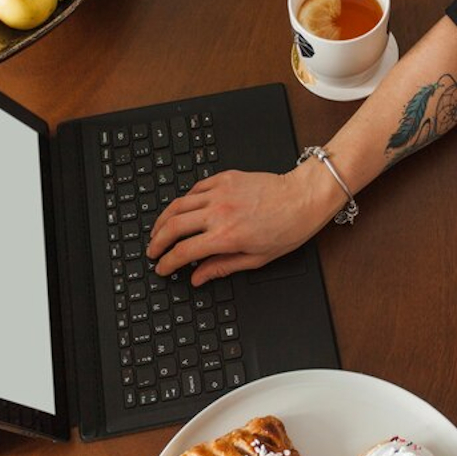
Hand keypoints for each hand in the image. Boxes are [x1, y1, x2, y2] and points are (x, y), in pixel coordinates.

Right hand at [147, 165, 338, 285]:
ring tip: (158, 231)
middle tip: (153, 251)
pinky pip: (195, 189)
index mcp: (226, 236)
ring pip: (178, 205)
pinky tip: (181, 210)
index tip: (162, 268)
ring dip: (163, 220)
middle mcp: (219, 213)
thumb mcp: (257, 258)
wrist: (303, 197)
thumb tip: (198, 277)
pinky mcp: (224, 178)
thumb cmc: (288, 228)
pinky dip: (183, 200)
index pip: (183, 252)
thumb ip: (222, 267)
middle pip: (173, 227)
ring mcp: (220, 192)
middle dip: (157, 242)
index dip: (167, 263)